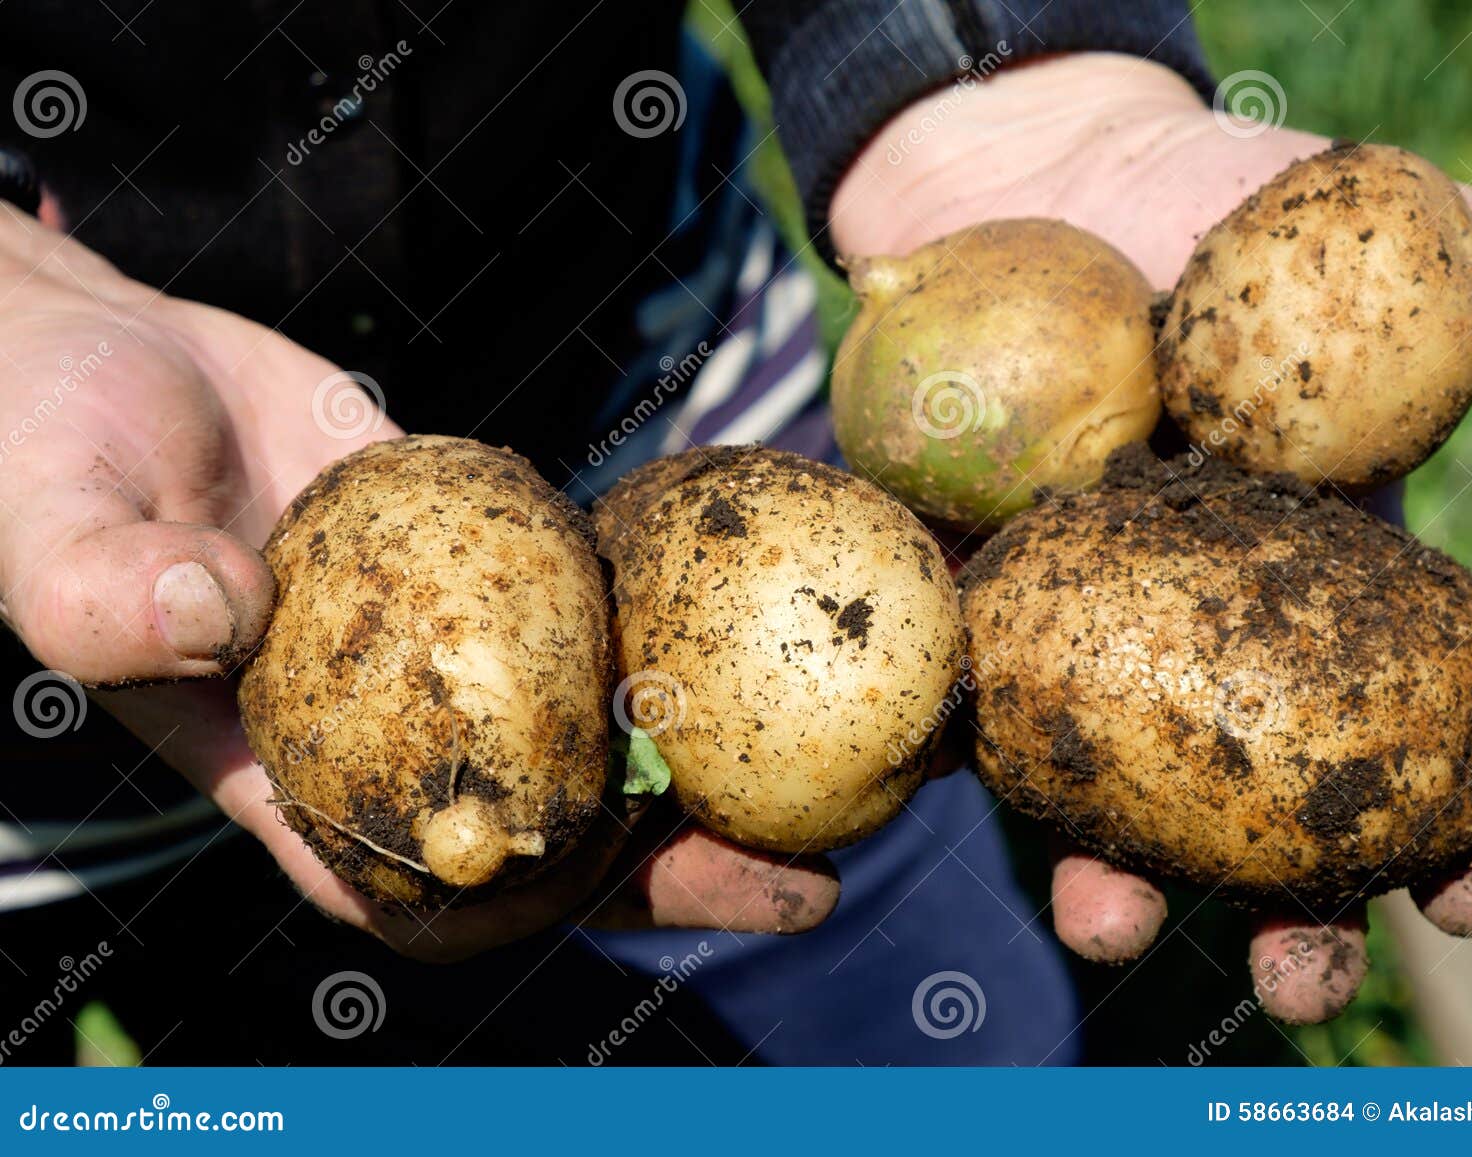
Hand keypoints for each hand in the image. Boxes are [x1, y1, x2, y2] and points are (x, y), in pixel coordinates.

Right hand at [0, 204, 837, 961]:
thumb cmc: (45, 459)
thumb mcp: (54, 533)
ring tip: (848, 768)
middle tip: (812, 875)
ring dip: (709, 750)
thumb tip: (219, 614)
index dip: (533, 909)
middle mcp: (393, 723)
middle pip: (554, 822)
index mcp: (293, 767)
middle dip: (674, 859)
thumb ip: (111, 591)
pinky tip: (773, 617)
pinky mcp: (487, 552)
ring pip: (597, 716)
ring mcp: (453, 642)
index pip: (425, 880)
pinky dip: (673, 615)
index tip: (636, 901)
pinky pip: (592, 591)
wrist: (103, 361)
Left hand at [830, 53, 1471, 1020]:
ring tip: (1111, 922)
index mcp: (1320, 579)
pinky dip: (968, 750)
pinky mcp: (964, 600)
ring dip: (1115, 879)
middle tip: (1296, 975)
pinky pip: (962, 691)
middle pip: (1257, 812)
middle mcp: (1201, 634)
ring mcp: (1078, 630)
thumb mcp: (1379, 215)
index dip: (1450, 828)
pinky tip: (962, 792)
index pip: (1400, 733)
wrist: (1027, 180)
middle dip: (1288, 911)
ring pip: (1106, 792)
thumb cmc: (1215, 205)